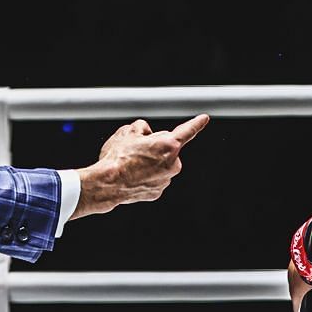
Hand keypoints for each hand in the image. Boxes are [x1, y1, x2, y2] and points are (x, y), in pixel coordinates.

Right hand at [71, 114, 209, 218]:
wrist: (106, 184)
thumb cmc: (117, 157)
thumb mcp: (127, 131)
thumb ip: (142, 128)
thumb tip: (145, 134)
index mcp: (168, 145)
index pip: (187, 131)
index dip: (196, 123)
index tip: (204, 118)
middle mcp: (172, 164)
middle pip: (166, 148)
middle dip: (154, 147)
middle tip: (134, 149)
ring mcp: (166, 180)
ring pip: (159, 164)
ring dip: (149, 162)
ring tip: (130, 164)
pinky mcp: (157, 192)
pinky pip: (153, 178)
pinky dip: (144, 176)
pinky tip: (131, 175)